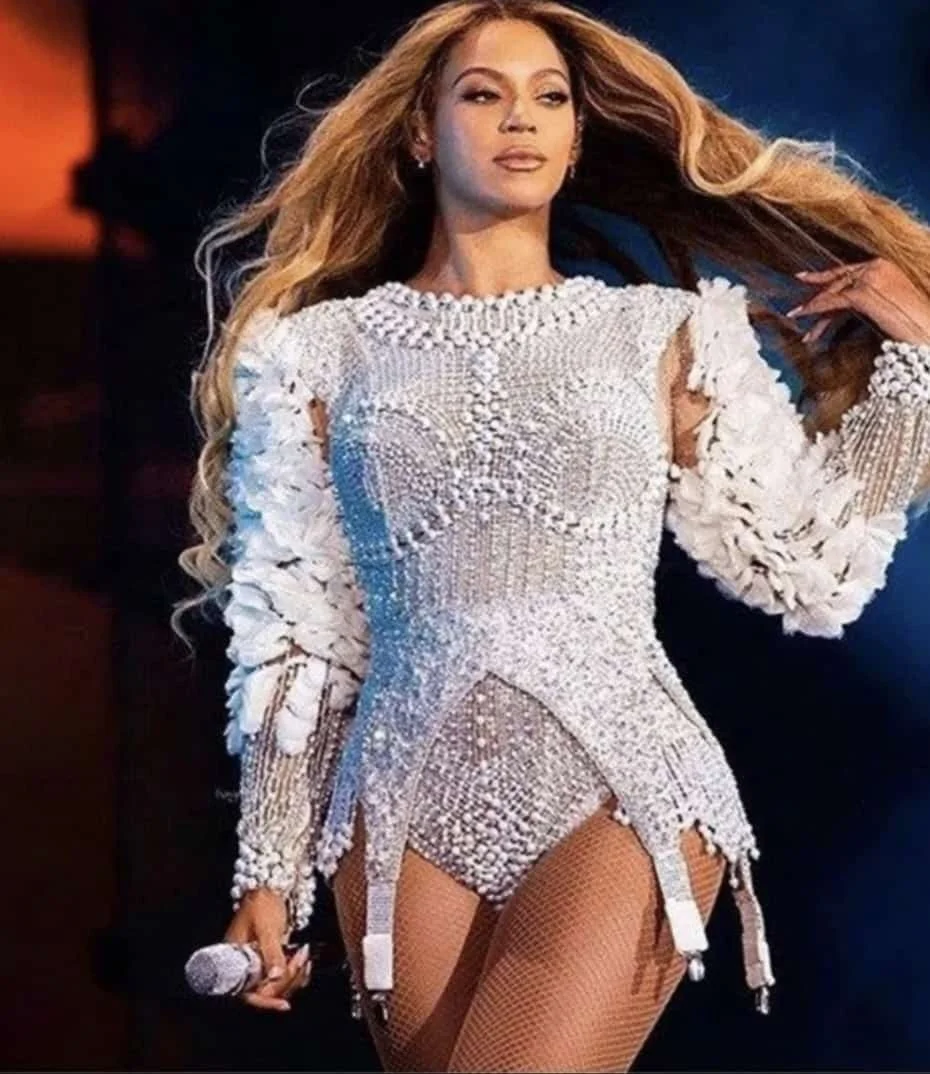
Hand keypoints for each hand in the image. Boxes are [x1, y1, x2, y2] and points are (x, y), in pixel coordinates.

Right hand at [223, 888, 311, 1012]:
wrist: (269, 886)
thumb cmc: (261, 902)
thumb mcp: (267, 927)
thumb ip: (271, 951)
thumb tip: (276, 976)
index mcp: (233, 959)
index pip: (245, 992)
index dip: (264, 1001)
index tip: (283, 1005)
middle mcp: (243, 966)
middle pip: (264, 990)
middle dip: (287, 980)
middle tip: (301, 959)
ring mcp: (256, 964)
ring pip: (276, 985)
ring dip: (294, 976)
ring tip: (304, 956)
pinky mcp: (269, 961)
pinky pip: (282, 977)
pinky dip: (296, 973)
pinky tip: (304, 961)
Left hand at [788, 257, 929, 345]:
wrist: (927, 331)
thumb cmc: (912, 322)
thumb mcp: (886, 304)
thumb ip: (867, 298)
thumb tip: (843, 306)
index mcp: (883, 264)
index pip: (847, 271)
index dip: (825, 277)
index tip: (804, 278)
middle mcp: (876, 266)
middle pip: (838, 281)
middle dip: (816, 296)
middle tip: (796, 306)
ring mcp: (870, 278)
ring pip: (833, 292)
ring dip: (812, 307)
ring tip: (795, 316)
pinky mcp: (864, 294)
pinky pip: (833, 301)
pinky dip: (816, 309)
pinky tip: (804, 315)